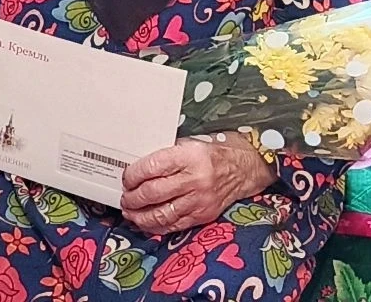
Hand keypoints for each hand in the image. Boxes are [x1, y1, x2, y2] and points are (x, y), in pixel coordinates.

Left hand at [120, 136, 275, 234]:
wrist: (244, 168)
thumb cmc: (213, 154)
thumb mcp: (190, 144)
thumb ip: (166, 155)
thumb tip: (138, 169)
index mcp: (190, 156)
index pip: (152, 167)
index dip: (133, 175)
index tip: (126, 178)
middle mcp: (195, 179)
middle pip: (153, 193)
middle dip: (133, 198)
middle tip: (125, 198)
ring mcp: (200, 200)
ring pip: (161, 213)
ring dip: (140, 215)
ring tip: (131, 212)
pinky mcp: (203, 215)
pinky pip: (174, 225)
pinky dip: (156, 226)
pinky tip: (146, 222)